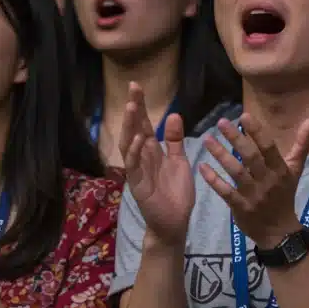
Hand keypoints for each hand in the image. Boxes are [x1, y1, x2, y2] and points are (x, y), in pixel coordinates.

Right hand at [118, 82, 194, 247]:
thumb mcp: (179, 161)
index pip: (144, 123)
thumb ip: (175, 140)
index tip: (138, 86)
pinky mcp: (138, 185)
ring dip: (131, 126)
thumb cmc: (175, 193)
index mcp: (152, 151)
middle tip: (133, 88)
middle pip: (135, 128)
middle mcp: (141, 157)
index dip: (141, 106)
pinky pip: (134, 166)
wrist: (174, 222)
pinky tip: (139, 138)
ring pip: (129, 144)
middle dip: (134, 109)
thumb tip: (174, 114)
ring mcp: (137, 170)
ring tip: (134, 107)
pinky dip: (135, 151)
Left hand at [198, 114, 308, 247]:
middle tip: (221, 122)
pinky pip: (225, 191)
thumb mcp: (295, 170)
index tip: (244, 116)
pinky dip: (213, 179)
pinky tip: (202, 166)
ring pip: (235, 172)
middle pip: (250, 157)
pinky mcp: (240, 207)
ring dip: (220, 155)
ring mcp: (253, 195)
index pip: (269, 148)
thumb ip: (301, 145)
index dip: (257, 132)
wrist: (279, 231)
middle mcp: (267, 181)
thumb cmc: (285, 195)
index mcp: (280, 170)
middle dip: (235, 138)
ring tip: (207, 140)